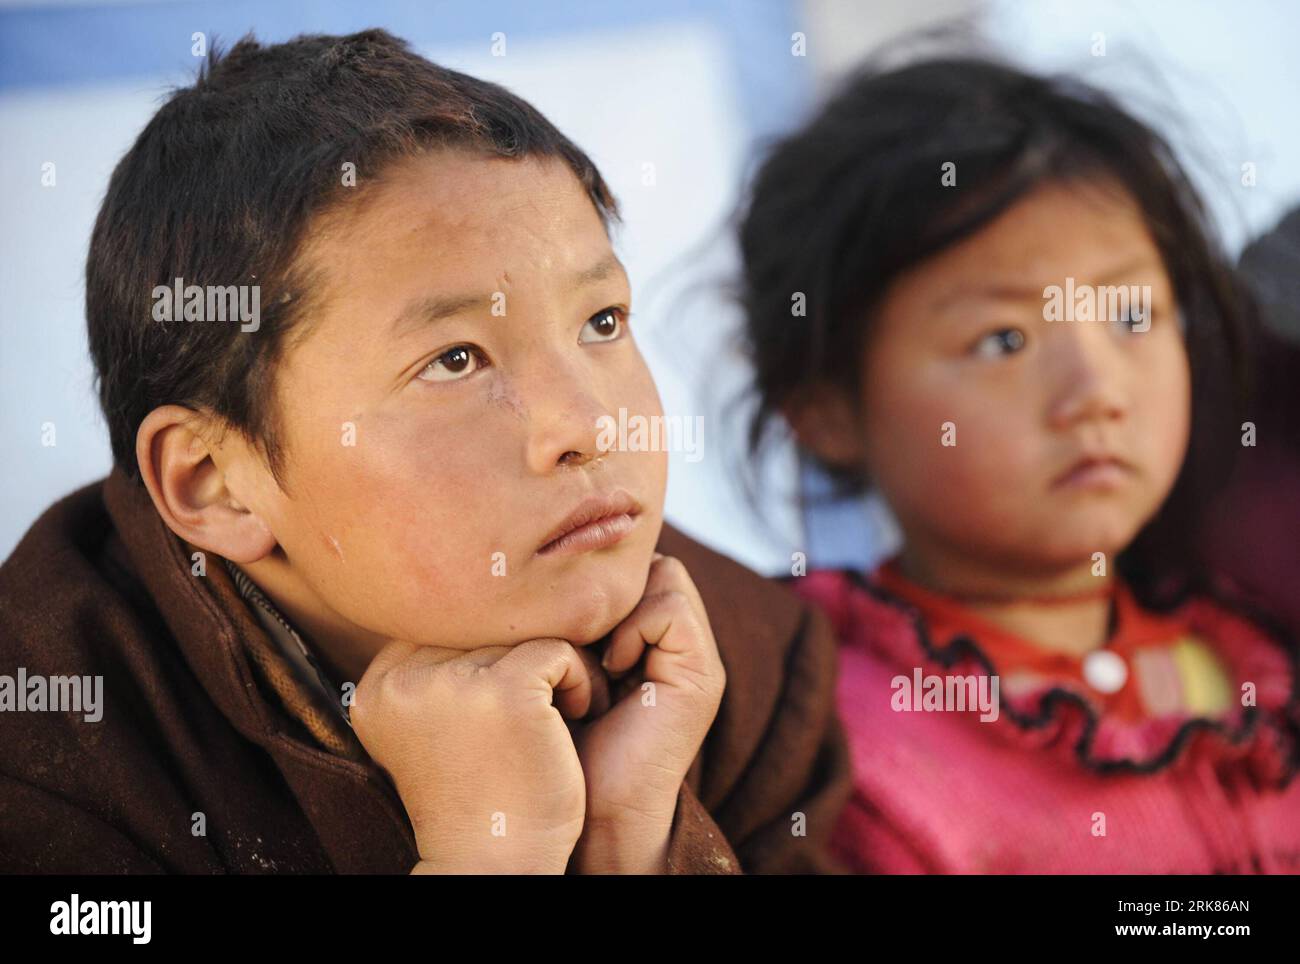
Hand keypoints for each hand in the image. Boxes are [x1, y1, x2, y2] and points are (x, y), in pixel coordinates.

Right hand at [351, 637, 593, 873]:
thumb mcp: (432, 730)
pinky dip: (581, 678)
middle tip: (545, 708)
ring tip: (562, 715)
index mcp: (378, 689)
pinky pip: (559, 650)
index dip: (487, 659)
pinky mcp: (507, 691)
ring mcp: (455, 683)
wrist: (497, 864)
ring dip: (554, 670)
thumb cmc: (478, 796)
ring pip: (522, 634)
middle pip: (483, 629)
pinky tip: (580, 716)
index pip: (443, 631)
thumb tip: (478, 602)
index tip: (507, 706)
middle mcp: (406, 681)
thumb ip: (436, 673)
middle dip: (522, 661)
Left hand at [567, 553, 726, 872]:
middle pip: (652, 563)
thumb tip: (549, 560)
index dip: (597, 580)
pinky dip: (635, 629)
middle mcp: (681, 643)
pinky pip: (671, 608)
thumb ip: (573, 617)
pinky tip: (610, 669)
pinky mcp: (702, 674)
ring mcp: (697, 657)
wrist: (586, 809)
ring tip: (596, 655)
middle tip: (579, 630)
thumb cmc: (557, 739)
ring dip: (620, 608)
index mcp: (651, 638)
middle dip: (611, 588)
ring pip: (666, 575)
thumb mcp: (560, 662)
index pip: (634, 565)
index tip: (562, 622)